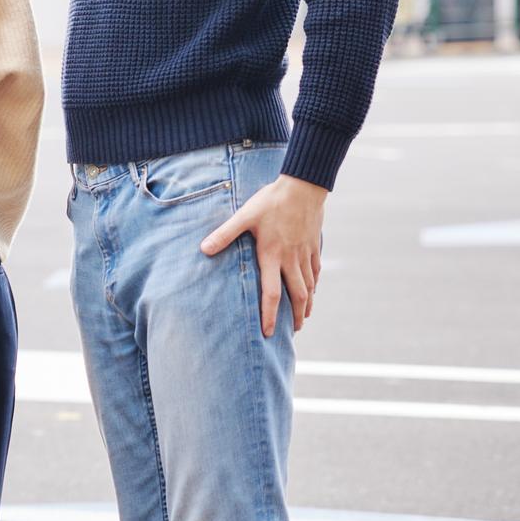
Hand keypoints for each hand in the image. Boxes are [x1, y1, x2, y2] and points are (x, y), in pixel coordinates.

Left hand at [199, 174, 327, 336]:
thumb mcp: (244, 216)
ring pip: (309, 286)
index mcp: (272, 255)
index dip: (269, 315)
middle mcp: (291, 259)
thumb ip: (225, 234)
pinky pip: (316, 271)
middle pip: (297, 296)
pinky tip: (313, 289)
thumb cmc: (271, 201)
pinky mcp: (313, 246)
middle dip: (295, 316)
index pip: (271, 294)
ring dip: (306, 304)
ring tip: (303, 316)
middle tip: (292, 331)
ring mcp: (305, 253)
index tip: (268, 333)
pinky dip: (314, 284)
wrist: (303, 187)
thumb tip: (204, 249)